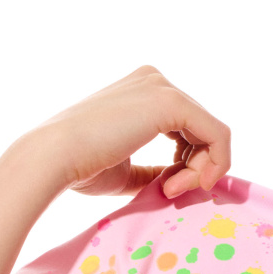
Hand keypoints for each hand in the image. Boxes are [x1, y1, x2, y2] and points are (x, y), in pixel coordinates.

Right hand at [24, 64, 231, 197]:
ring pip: (213, 133)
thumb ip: (156, 170)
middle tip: (170, 192)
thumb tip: (179, 180)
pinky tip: (189, 182)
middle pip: (202, 130)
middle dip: (196, 168)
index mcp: (142, 91)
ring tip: (170, 189)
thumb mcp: (128, 170)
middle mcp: (155, 80)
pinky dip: (214, 163)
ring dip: (201, 170)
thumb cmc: (81, 167)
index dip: (187, 165)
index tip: (167, 190)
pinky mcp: (172, 101)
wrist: (54, 157)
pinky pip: (218, 134)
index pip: (187, 129)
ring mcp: (163, 87)